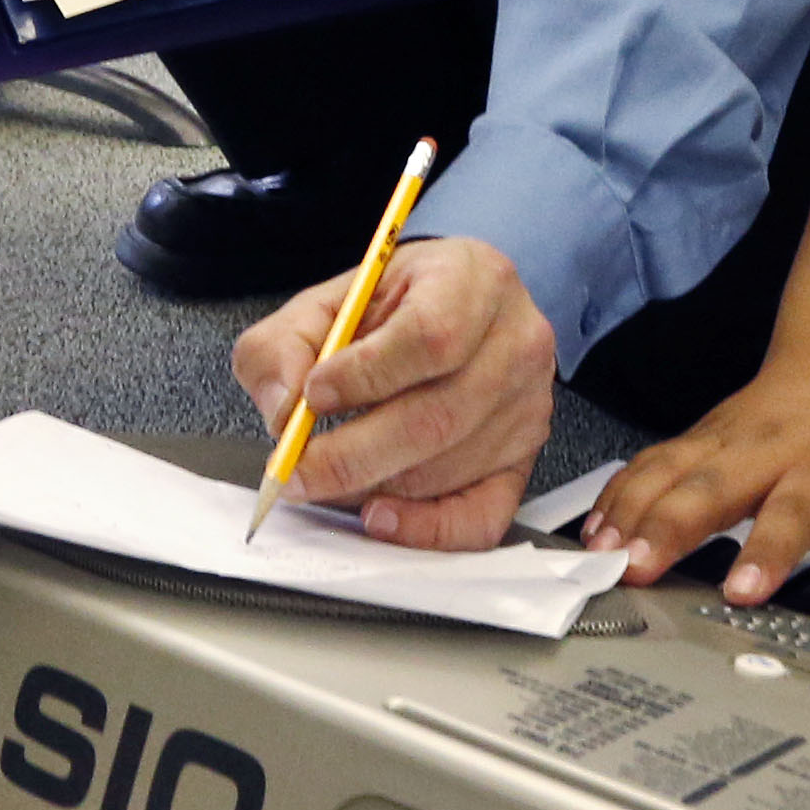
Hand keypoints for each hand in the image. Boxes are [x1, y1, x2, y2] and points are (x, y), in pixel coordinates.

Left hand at [233, 237, 556, 549]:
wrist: (458, 311)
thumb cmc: (400, 306)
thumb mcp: (331, 299)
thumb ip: (285, 344)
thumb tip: (281, 407)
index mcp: (471, 280)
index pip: (430, 336)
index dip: (366, 374)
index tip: (313, 394)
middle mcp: (515, 342)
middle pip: (437, 416)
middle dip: (351, 454)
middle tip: (295, 469)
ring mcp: (527, 406)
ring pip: (446, 467)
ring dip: (372, 485)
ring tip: (324, 477)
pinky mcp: (525, 459)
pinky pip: (482, 515)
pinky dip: (424, 529)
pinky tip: (379, 516)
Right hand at [592, 363, 809, 643]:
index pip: (793, 513)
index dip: (767, 552)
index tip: (742, 592)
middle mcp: (766, 451)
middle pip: (711, 487)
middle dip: (670, 529)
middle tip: (638, 571)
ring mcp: (721, 441)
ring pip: (667, 471)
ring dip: (630, 513)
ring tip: (601, 558)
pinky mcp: (692, 439)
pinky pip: (645, 463)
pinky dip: (615, 495)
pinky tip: (593, 530)